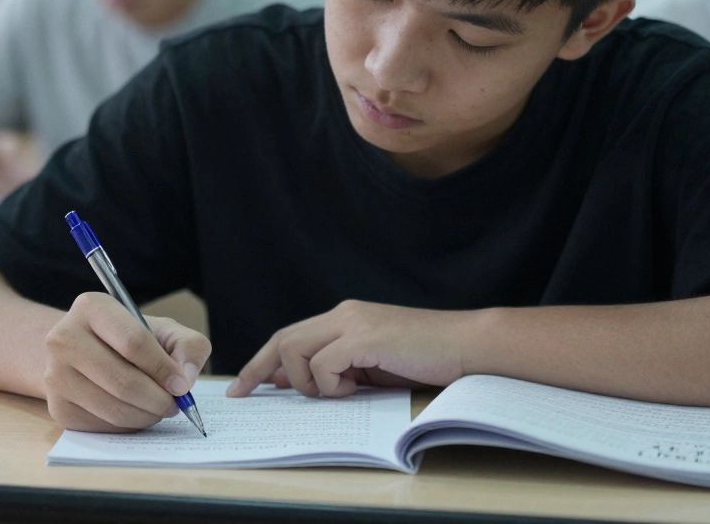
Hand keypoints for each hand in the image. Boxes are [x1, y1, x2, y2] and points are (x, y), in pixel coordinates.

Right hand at [43, 292, 211, 432]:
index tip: (182, 386)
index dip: (163, 368)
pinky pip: (102, 426)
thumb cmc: (127, 339)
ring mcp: (55, 375)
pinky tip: (136, 413)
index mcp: (91, 307)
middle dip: (159, 399)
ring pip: (114, 408)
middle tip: (175, 405)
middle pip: (123, 381)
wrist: (81, 352)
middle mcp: (64, 338)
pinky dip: (128, 426)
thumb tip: (187, 378)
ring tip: (159, 408)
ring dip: (147, 415)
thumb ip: (188, 346)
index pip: (133, 342)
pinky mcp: (57, 407)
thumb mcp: (162, 329)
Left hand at [227, 301, 469, 398]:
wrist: (467, 345)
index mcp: (344, 318)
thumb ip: (336, 368)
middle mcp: (343, 314)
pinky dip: (331, 384)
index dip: (262, 362)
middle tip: (247, 395)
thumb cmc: (426, 359)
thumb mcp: (372, 365)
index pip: (290, 336)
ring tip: (339, 392)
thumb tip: (294, 383)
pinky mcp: (364, 337)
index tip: (242, 386)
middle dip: (259, 370)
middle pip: (283, 339)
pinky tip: (356, 388)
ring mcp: (353, 323)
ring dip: (307, 381)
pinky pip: (324, 364)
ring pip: (296, 350)